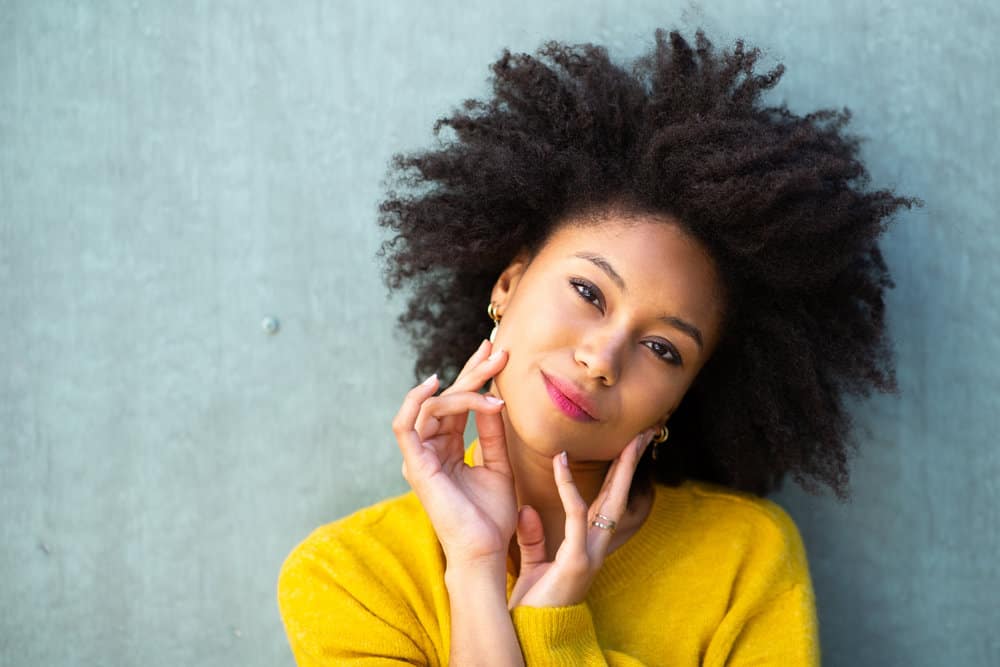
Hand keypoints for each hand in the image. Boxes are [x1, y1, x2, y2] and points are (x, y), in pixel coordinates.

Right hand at [392, 339, 514, 566]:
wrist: (485, 551)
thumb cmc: (491, 517)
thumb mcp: (498, 465)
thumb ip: (491, 432)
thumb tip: (493, 397)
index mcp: (445, 450)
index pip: (457, 403)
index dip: (474, 375)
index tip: (496, 353)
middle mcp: (429, 449)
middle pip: (446, 398)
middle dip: (472, 370)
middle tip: (497, 349)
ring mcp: (419, 457)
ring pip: (431, 405)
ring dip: (463, 386)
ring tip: (492, 377)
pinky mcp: (414, 465)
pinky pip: (405, 425)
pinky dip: (416, 401)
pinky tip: (437, 385)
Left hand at [507, 430, 653, 608]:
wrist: (530, 633)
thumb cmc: (532, 603)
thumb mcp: (532, 564)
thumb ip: (533, 537)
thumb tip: (527, 509)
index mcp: (587, 544)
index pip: (606, 502)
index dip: (618, 474)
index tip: (626, 447)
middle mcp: (595, 546)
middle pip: (620, 496)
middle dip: (633, 464)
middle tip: (645, 432)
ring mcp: (589, 552)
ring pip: (611, 502)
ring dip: (622, 469)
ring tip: (627, 440)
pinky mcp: (576, 560)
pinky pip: (575, 514)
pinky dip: (568, 486)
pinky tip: (560, 461)